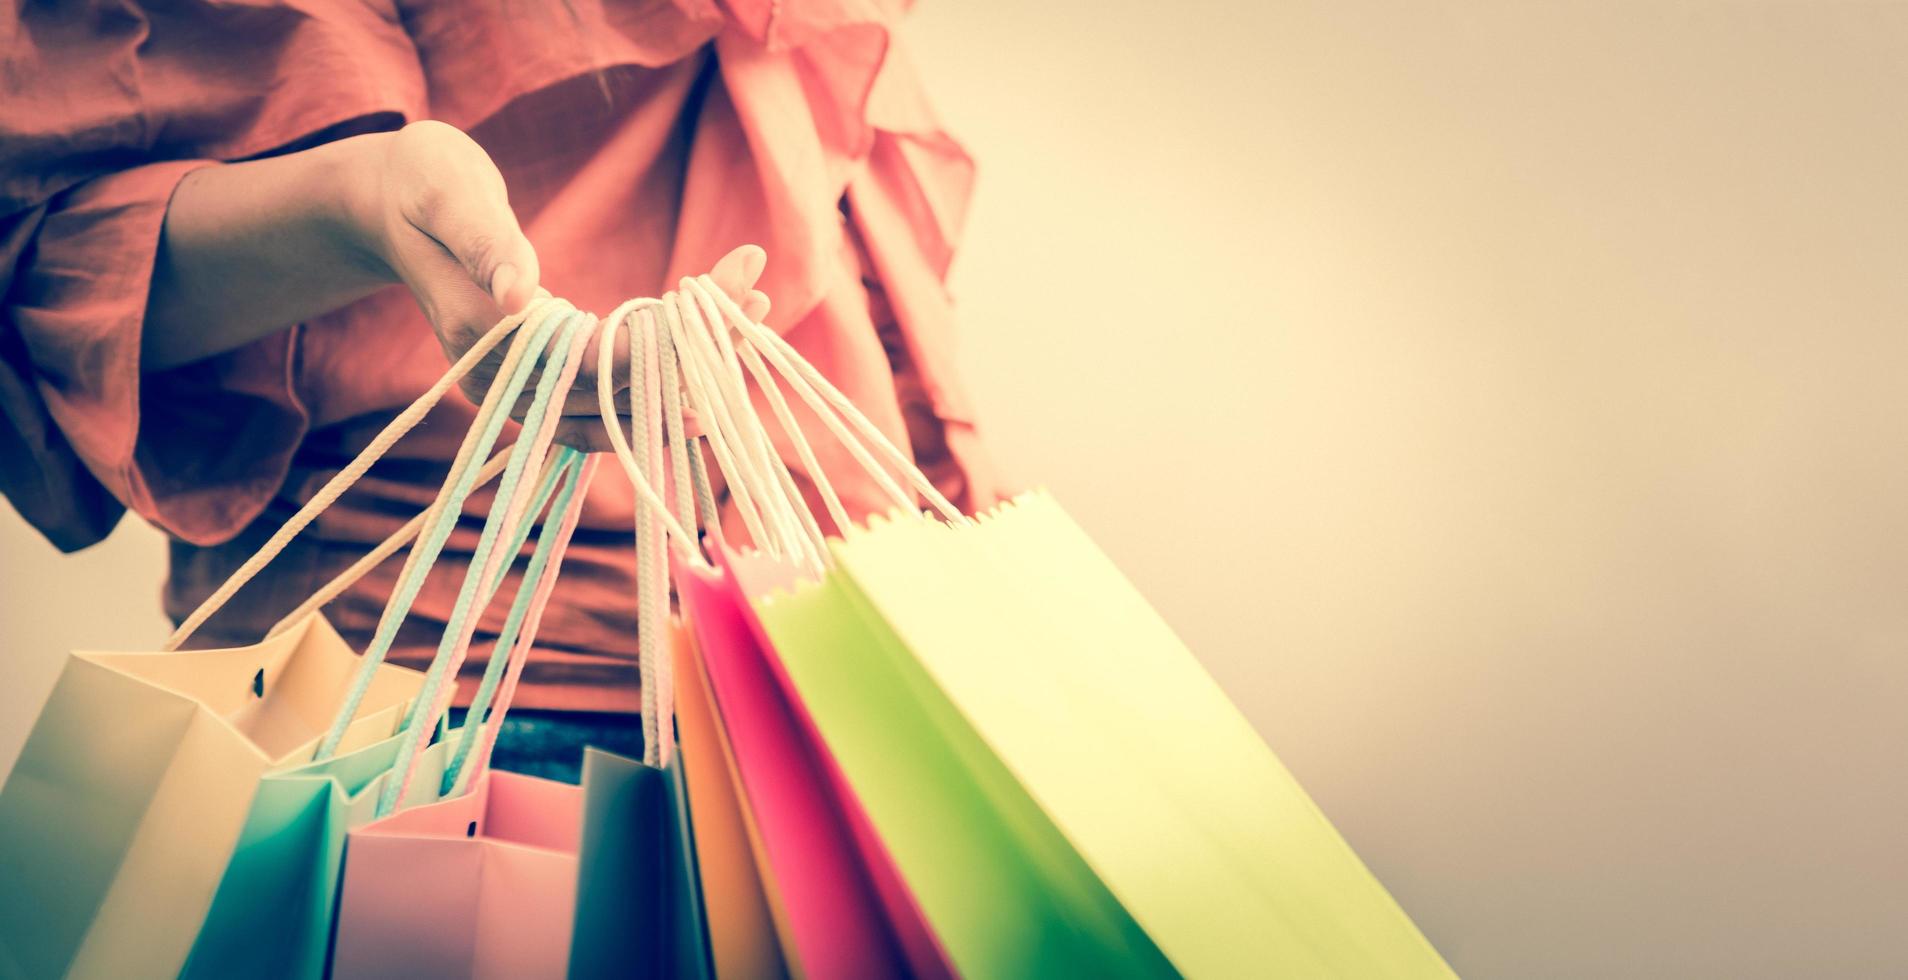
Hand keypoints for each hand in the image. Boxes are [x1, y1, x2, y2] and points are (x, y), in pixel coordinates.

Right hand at [352, 121, 769, 449]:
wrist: (394, 205)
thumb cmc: (421, 184)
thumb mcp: (446, 193)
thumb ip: (484, 241)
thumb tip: (516, 293)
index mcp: (482, 343)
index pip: (589, 364)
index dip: (658, 344)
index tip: (718, 305)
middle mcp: (507, 385)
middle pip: (618, 395)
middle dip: (696, 355)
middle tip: (760, 300)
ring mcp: (528, 391)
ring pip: (625, 408)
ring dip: (695, 374)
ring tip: (756, 317)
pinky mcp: (549, 382)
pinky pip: (617, 400)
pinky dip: (670, 378)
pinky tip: (719, 343)